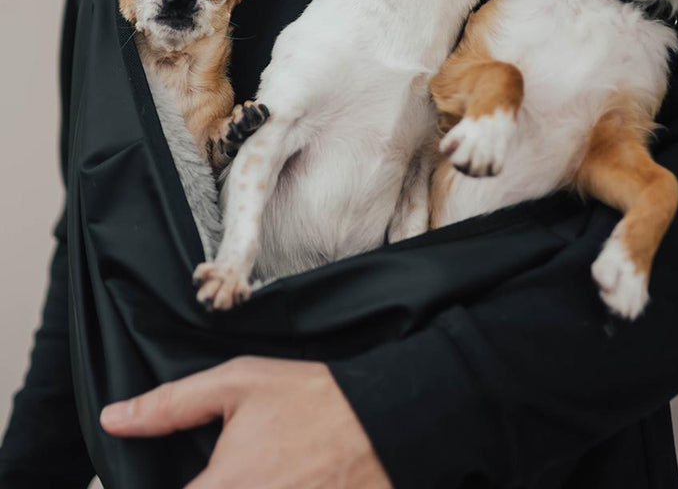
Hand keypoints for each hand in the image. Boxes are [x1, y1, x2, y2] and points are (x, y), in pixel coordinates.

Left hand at [100, 356, 392, 488]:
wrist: (380, 420)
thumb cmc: (311, 399)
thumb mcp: (239, 383)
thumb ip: (172, 404)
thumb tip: (115, 418)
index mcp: (222, 486)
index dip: (167, 485)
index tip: (195, 470)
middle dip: (210, 482)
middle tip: (232, 462)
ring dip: (238, 486)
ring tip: (259, 467)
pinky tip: (277, 475)